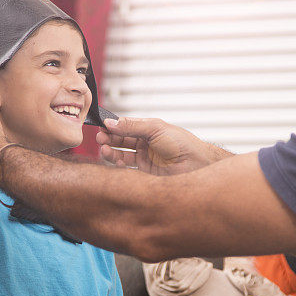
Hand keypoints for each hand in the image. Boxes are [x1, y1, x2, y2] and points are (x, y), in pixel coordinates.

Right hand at [96, 117, 228, 175]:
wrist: (195, 165)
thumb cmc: (182, 144)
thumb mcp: (155, 129)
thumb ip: (132, 126)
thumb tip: (110, 122)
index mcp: (149, 129)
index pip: (125, 126)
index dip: (113, 126)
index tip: (101, 127)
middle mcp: (146, 143)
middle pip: (121, 140)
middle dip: (109, 139)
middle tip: (99, 138)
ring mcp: (145, 158)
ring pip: (121, 154)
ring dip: (111, 152)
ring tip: (104, 150)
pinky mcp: (145, 173)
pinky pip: (127, 169)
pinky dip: (118, 165)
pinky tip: (116, 161)